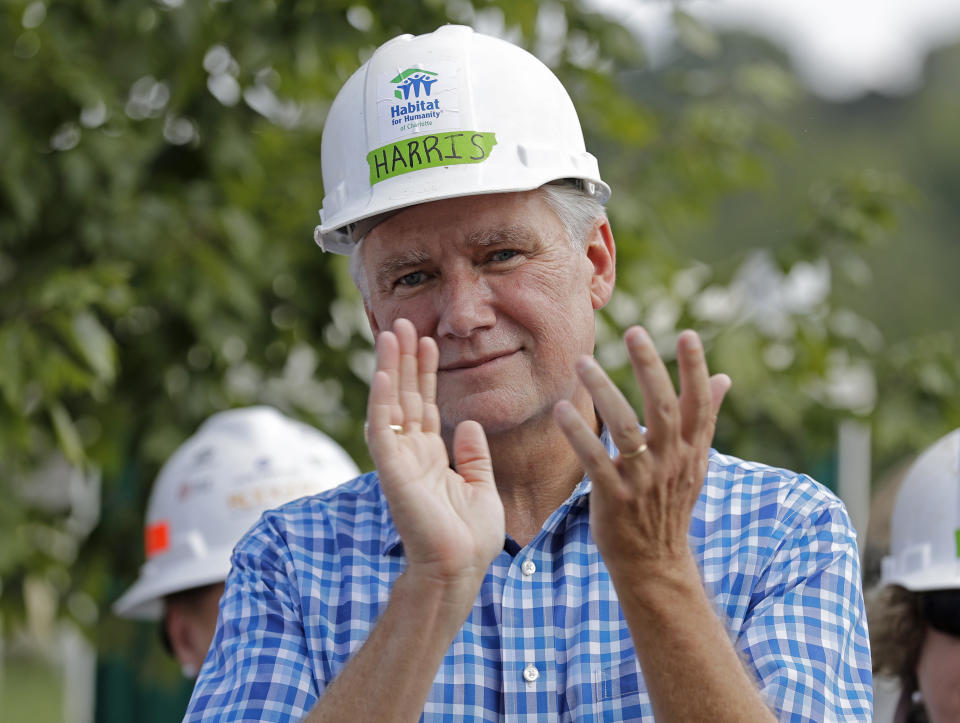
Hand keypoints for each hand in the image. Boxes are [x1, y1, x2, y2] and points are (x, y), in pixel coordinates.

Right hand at [366, 319, 504, 599]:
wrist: (460, 569)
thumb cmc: (471, 538)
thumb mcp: (481, 487)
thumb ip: (473, 455)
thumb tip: (467, 423)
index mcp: (431, 457)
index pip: (425, 404)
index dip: (425, 372)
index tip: (427, 340)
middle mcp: (411, 454)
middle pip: (406, 397)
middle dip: (405, 360)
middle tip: (402, 324)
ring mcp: (399, 461)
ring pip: (391, 405)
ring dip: (391, 369)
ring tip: (391, 334)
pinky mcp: (392, 471)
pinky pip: (383, 430)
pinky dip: (383, 401)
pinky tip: (385, 374)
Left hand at [553, 327, 729, 573]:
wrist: (655, 563)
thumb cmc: (669, 504)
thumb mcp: (695, 463)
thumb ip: (705, 417)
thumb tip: (724, 378)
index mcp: (691, 451)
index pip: (699, 404)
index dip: (695, 370)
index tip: (688, 335)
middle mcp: (671, 462)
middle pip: (664, 409)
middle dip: (650, 368)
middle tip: (634, 332)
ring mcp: (644, 481)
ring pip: (626, 429)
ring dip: (603, 392)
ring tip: (581, 363)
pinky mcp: (615, 498)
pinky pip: (595, 460)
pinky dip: (578, 434)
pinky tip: (561, 410)